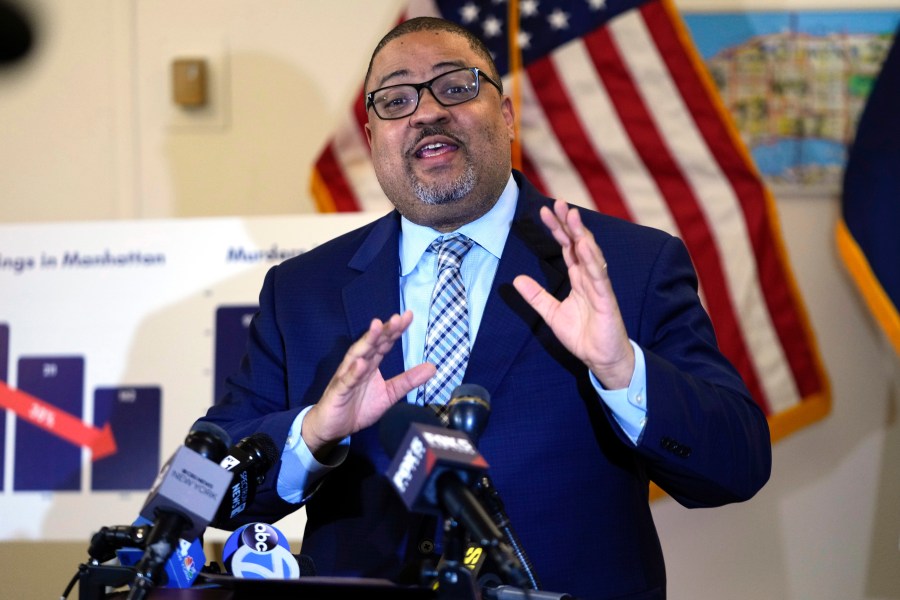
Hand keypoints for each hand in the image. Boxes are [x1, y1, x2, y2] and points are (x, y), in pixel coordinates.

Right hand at [301, 311, 435, 459]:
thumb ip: (408, 380)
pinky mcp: (338, 391)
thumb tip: (433, 367)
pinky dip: (353, 371)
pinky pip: (346, 380)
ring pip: (357, 354)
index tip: (408, 316)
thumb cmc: (358, 407)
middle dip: (385, 330)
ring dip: (368, 341)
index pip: (385, 343)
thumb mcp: (389, 394)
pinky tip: (361, 363)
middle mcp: (358, 364)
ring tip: (378, 327)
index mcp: (371, 363)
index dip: (396, 330)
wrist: (333, 427)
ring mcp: (347, 375)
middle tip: (398, 317)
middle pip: (373, 343)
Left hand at [513, 200, 634, 388]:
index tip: (544, 212)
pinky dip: (591, 259)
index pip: (567, 247)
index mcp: (578, 278)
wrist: (601, 358)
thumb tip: (516, 279)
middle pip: (579, 244)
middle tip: (558, 203)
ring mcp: (599, 286)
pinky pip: (598, 276)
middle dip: (569, 223)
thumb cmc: (583, 335)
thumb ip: (536, 296)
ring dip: (582, 234)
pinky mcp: (606, 299)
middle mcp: (589, 277)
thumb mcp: (551, 313)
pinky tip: (584, 245)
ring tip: (573, 216)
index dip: (557, 229)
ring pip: (590, 254)